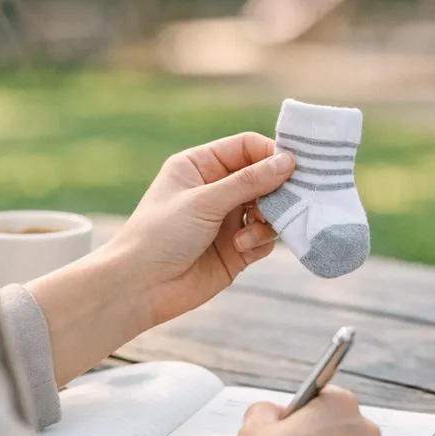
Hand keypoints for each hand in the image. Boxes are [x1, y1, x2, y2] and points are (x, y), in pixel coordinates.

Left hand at [106, 133, 294, 326]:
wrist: (140, 287)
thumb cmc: (160, 234)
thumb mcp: (204, 201)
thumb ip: (248, 182)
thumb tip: (288, 161)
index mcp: (200, 165)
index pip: (246, 148)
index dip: (271, 154)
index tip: (294, 167)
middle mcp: (216, 189)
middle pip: (263, 178)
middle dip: (276, 190)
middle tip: (286, 201)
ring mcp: (227, 219)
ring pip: (269, 209)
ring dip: (268, 219)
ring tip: (253, 230)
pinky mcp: (236, 249)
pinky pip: (264, 237)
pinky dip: (260, 240)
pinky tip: (241, 247)